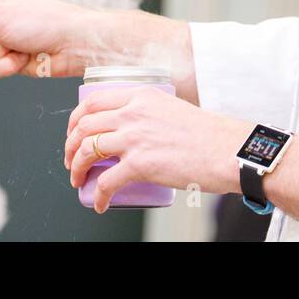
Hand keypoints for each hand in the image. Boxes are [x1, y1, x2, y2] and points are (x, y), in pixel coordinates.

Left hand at [63, 85, 250, 211]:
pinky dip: (98, 195)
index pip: (93, 101)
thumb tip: (134, 130)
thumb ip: (150, 114)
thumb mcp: (172, 108)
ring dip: (76, 167)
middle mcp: (133, 112)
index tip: (73, 132)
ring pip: (87, 150)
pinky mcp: (140, 164)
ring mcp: (135, 137)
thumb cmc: (208, 134)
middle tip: (70, 158)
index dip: (75, 119)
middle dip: (70, 144)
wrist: (228, 150)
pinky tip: (100, 203)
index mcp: (140, 96)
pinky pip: (107, 181)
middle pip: (84, 124)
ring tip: (78, 179)